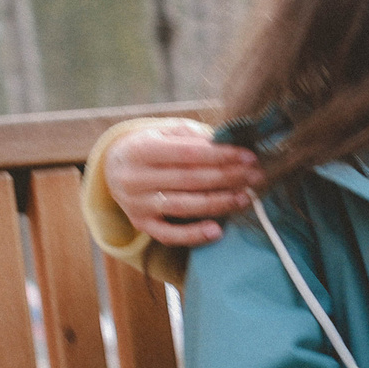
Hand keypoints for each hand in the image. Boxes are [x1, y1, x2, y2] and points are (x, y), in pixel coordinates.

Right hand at [108, 119, 263, 244]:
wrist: (112, 167)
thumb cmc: (149, 145)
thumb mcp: (163, 132)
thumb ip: (193, 136)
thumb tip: (230, 142)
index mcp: (141, 149)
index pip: (189, 153)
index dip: (222, 155)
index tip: (249, 157)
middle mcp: (135, 178)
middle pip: (190, 179)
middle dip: (228, 177)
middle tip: (256, 176)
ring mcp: (137, 204)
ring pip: (184, 206)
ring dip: (219, 203)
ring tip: (246, 197)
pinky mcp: (141, 224)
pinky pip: (169, 235)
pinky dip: (193, 234)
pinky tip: (217, 230)